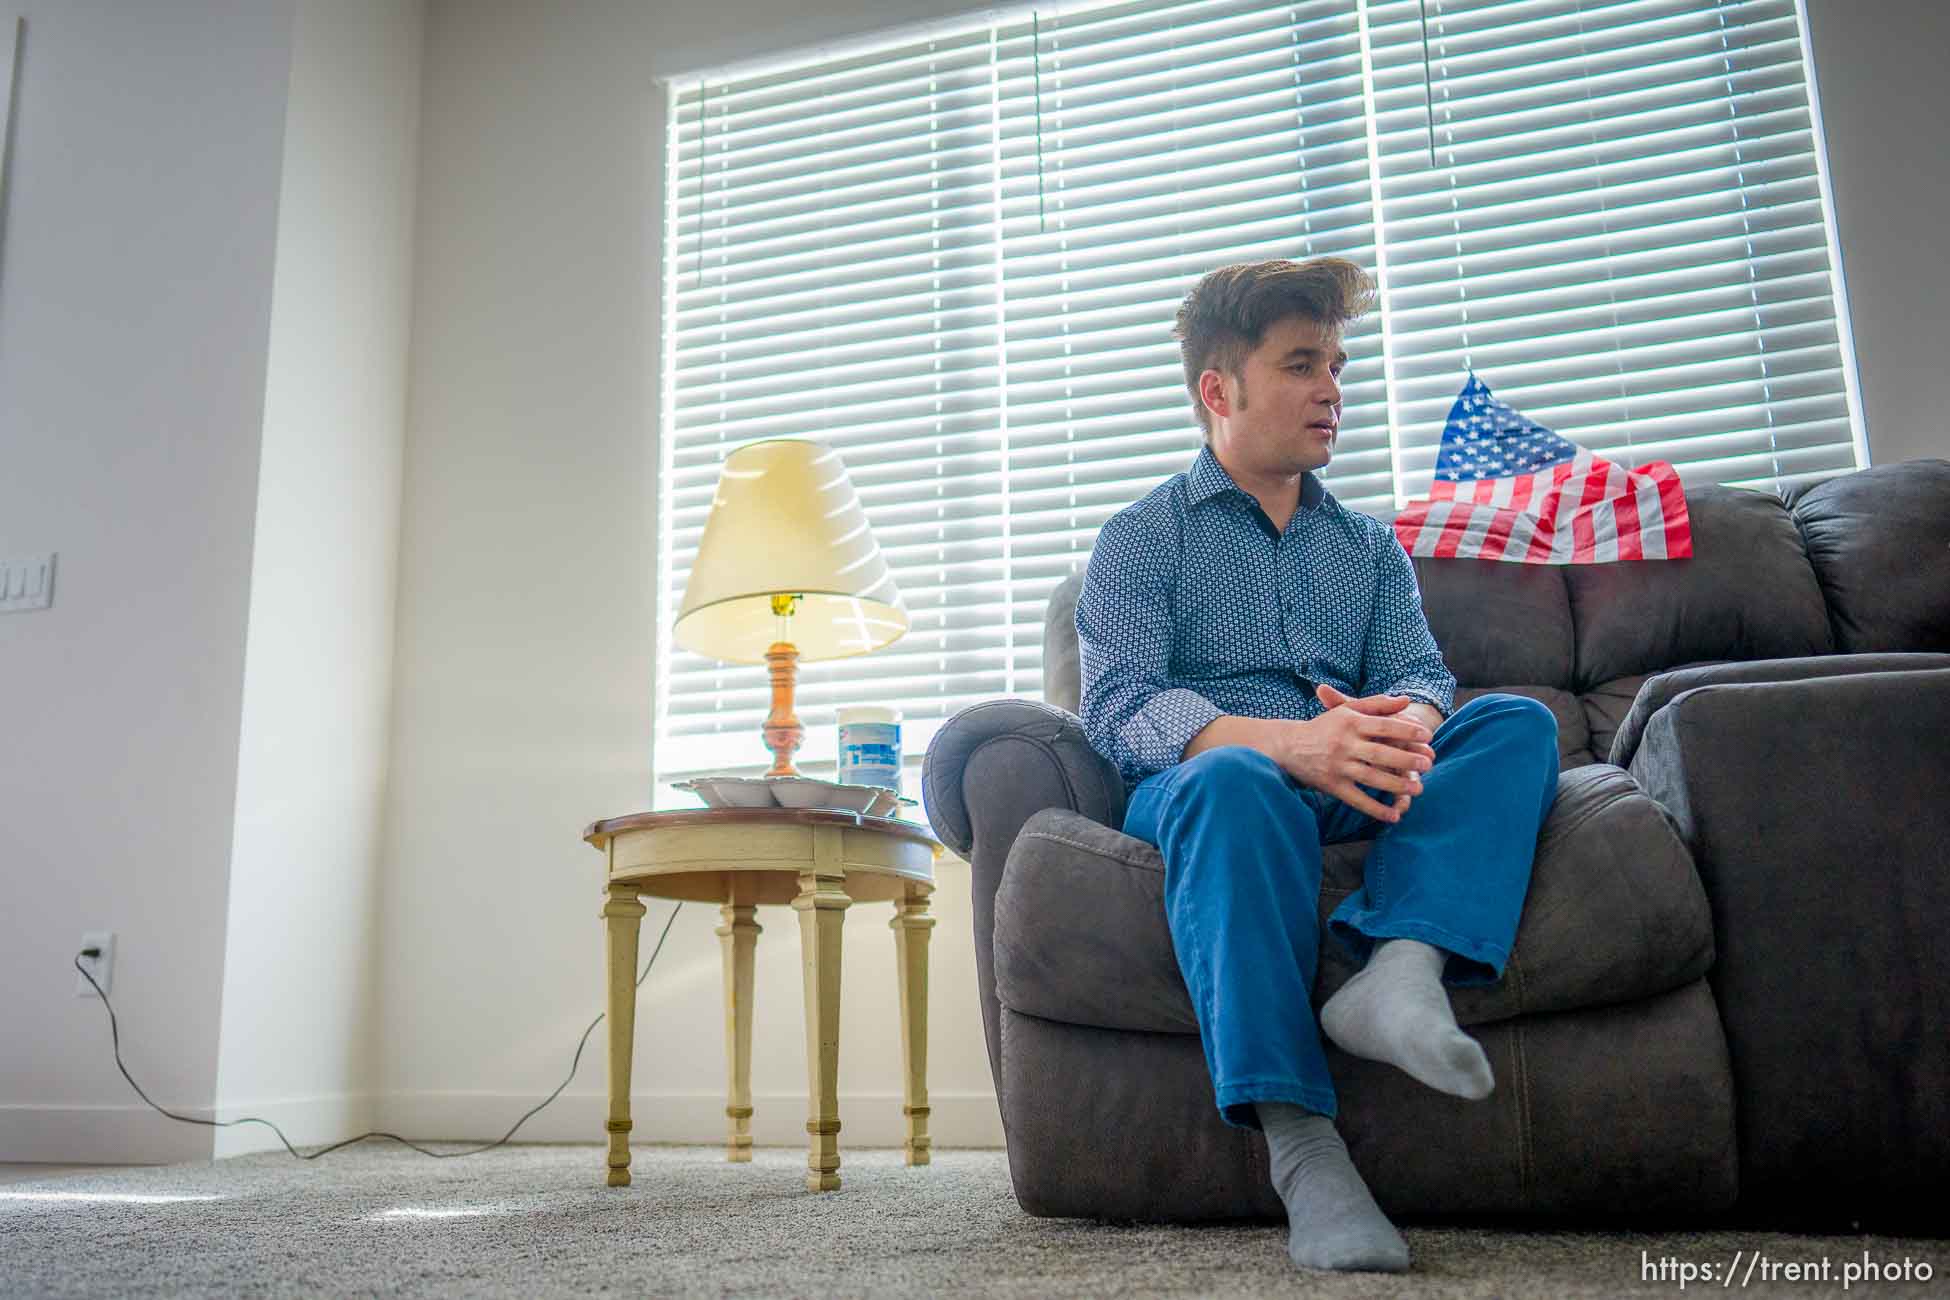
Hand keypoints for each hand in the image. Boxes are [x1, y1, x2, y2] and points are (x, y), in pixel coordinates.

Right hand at [1269, 684, 1433, 822]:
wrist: (1289, 746)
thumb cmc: (1325, 726)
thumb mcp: (1348, 711)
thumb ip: (1377, 705)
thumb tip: (1407, 700)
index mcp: (1350, 723)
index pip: (1384, 726)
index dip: (1407, 730)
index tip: (1428, 735)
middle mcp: (1344, 744)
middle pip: (1381, 753)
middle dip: (1407, 758)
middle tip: (1429, 763)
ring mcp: (1338, 766)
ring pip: (1372, 777)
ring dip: (1397, 784)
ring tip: (1419, 788)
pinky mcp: (1332, 786)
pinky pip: (1357, 800)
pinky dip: (1375, 809)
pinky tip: (1394, 816)